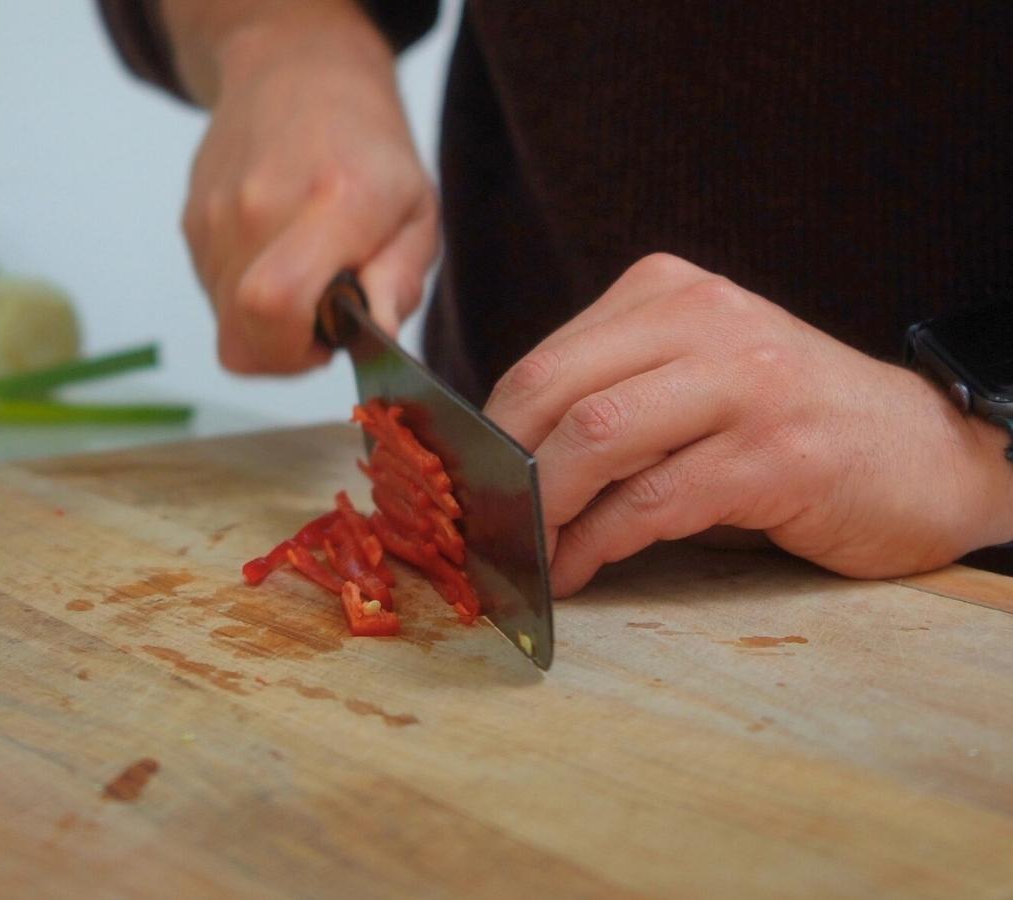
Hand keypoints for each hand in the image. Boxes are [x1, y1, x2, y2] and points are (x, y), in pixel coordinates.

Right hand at [169, 2, 438, 372]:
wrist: (295, 71)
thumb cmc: (368, 148)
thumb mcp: (417, 212)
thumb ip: (400, 280)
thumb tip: (380, 336)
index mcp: (332, 202)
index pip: (276, 303)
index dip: (298, 351)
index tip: (329, 342)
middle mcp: (259, 208)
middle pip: (242, 335)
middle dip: (285, 354)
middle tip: (320, 322)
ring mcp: (215, 216)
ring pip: (225, 322)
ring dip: (266, 325)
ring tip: (304, 278)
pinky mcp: (191, 223)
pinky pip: (213, 294)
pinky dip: (245, 298)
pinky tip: (276, 256)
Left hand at [484, 253, 1012, 595]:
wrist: (926, 452)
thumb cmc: (791, 423)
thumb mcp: (694, 378)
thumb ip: (612, 395)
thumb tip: (505, 462)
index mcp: (669, 291)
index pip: (543, 362)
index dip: (490, 437)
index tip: (468, 491)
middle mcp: (705, 319)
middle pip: (554, 391)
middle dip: (504, 473)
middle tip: (484, 529)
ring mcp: (744, 382)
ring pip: (596, 439)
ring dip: (544, 513)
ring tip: (527, 557)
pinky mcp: (776, 453)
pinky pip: (653, 502)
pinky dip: (598, 545)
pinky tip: (579, 570)